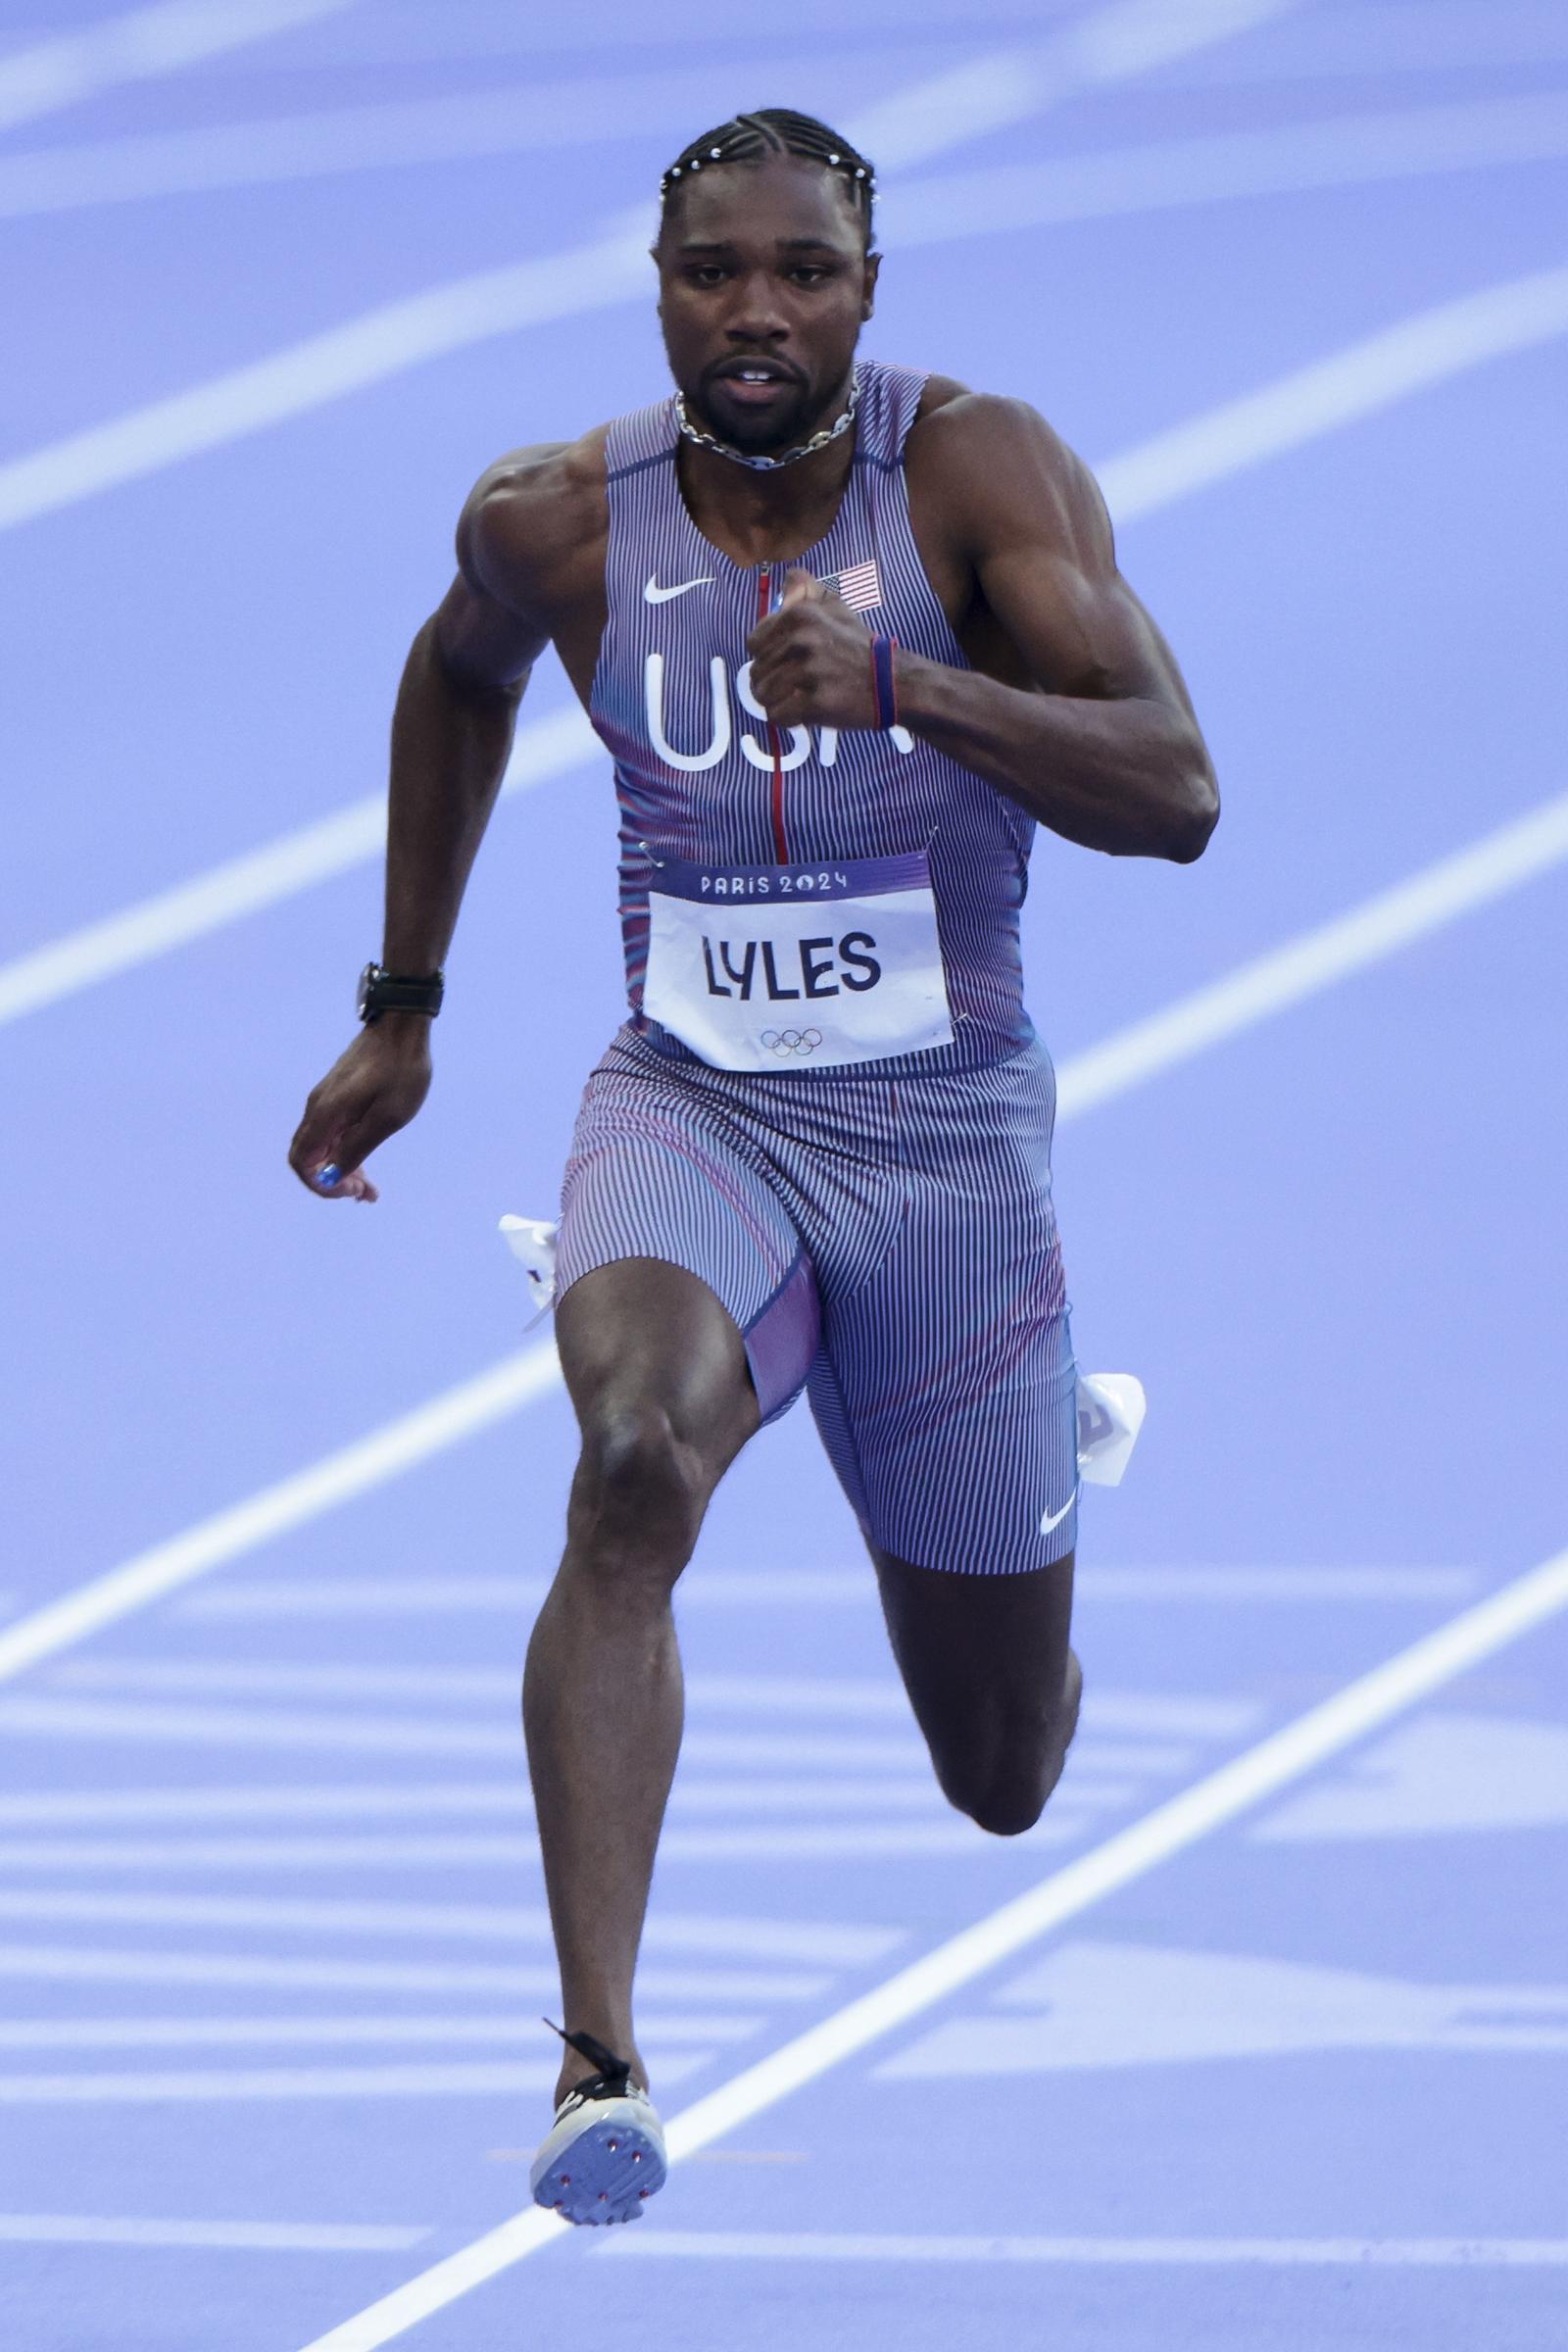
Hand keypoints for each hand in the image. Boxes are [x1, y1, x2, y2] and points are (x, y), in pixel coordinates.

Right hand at [287, 1016, 432, 1201]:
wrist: (402, 1027)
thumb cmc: (401, 1071)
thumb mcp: (387, 1117)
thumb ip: (356, 1147)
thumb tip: (331, 1176)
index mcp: (326, 1114)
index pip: (302, 1162)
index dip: (320, 1184)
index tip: (351, 1190)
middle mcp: (318, 1108)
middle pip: (309, 1157)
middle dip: (331, 1181)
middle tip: (365, 1193)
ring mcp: (327, 1100)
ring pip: (322, 1146)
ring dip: (341, 1170)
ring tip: (369, 1188)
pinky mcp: (339, 1095)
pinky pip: (333, 1132)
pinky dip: (345, 1152)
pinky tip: (365, 1162)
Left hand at [745, 567, 880, 729]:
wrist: (893, 683)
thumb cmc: (858, 646)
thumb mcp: (835, 607)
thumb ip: (806, 590)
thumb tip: (787, 578)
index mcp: (800, 615)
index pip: (753, 643)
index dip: (767, 656)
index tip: (788, 661)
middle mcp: (802, 639)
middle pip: (755, 671)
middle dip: (771, 682)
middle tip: (798, 684)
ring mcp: (810, 672)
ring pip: (762, 695)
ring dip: (778, 702)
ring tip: (800, 697)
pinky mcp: (815, 703)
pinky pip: (777, 716)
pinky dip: (788, 719)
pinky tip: (807, 711)